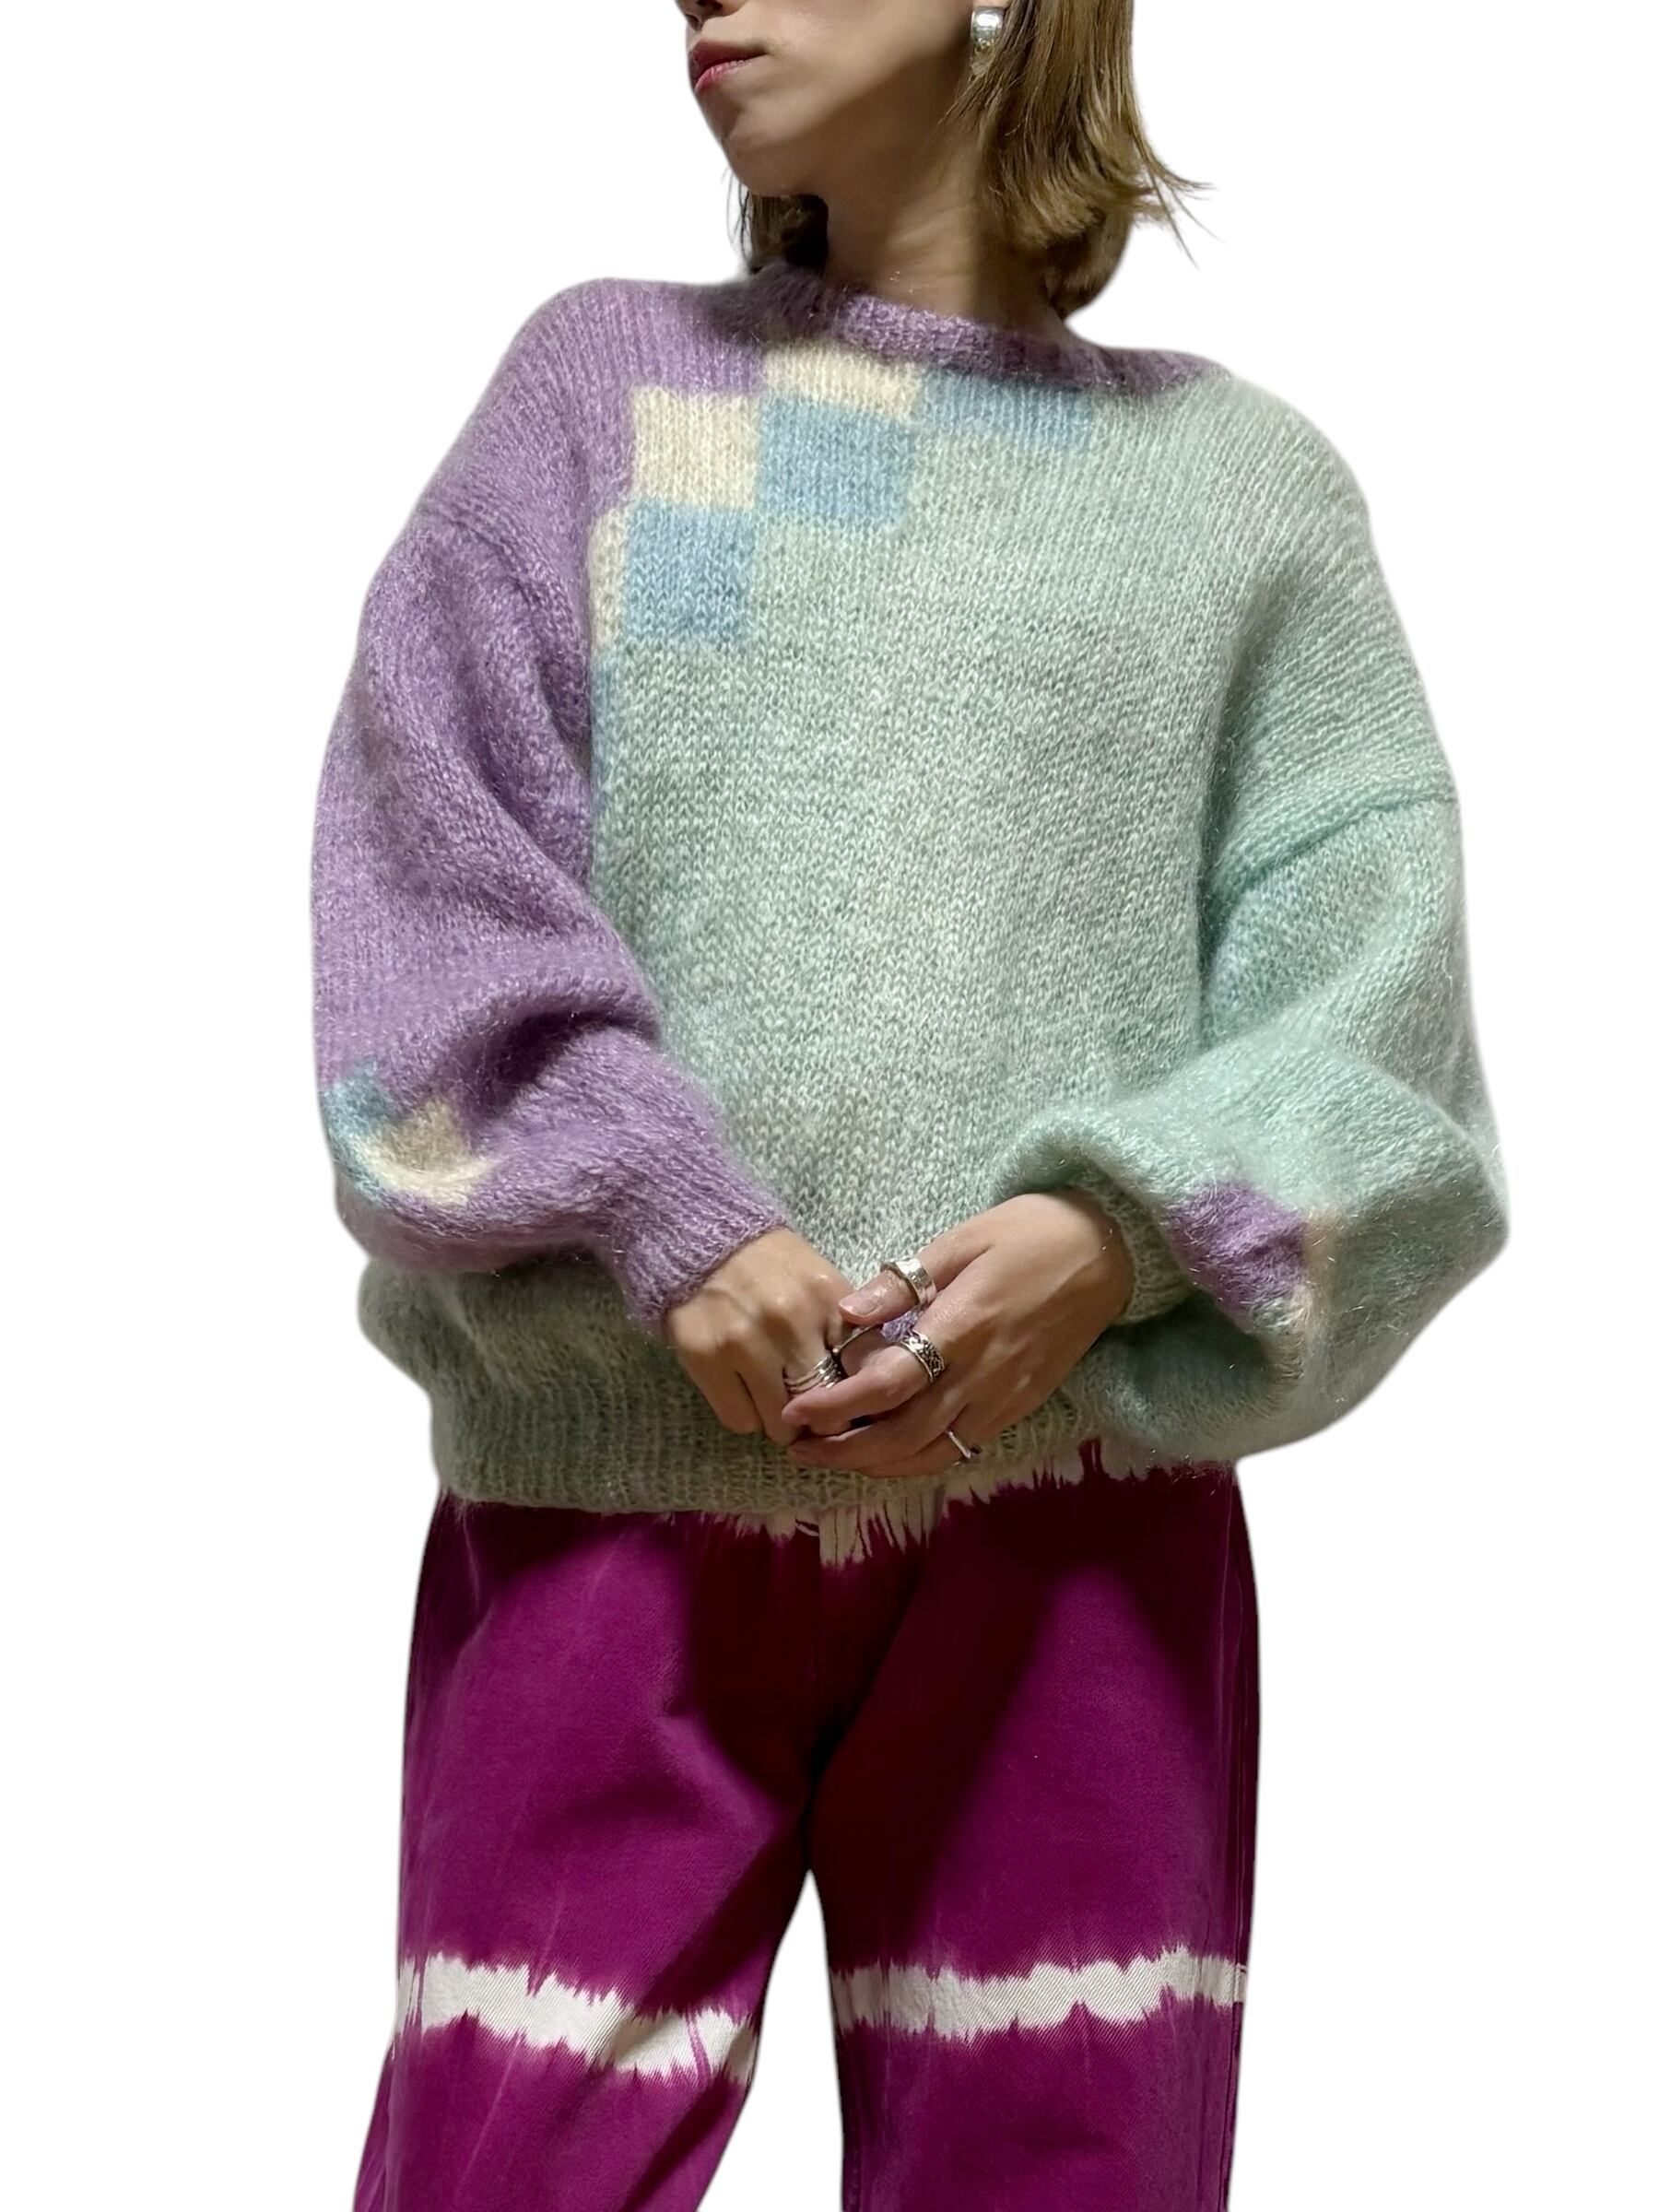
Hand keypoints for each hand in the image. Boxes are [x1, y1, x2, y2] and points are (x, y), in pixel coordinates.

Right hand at [663, 1226, 868, 1446]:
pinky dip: (748, 1417)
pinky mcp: (705, 1358)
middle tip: (814, 1415)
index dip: (857, 1395)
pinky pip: (740, 1421)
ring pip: (780, 1422)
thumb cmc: (772, 1268)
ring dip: (782, 1423)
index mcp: (826, 1300)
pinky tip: (746, 1395)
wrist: (705, 1239)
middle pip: (822, 1404)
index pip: (859, 1373)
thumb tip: (866, 1389)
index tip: (849, 1401)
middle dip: (822, 1420)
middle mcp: (788, 1322)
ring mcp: (744, 1341)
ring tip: (777, 1405)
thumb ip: (845, 1331)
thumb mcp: (821, 1286)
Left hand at [776, 1192, 1133, 1479]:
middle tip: (801, 1447)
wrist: (1107, 1251)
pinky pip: (964, 1448)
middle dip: (845, 1450)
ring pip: (934, 1454)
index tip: (796, 1412)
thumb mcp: (961, 1239)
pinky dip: (921, 1460)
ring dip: (879, 1465)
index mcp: (963, 1327)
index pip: (888, 1384)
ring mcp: (1005, 1397)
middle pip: (904, 1436)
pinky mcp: (1021, 1407)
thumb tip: (848, 1312)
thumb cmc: (1029, 1233)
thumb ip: (903, 1283)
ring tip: (836, 1456)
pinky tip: (891, 1453)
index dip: (836, 1406)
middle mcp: (983, 1374)